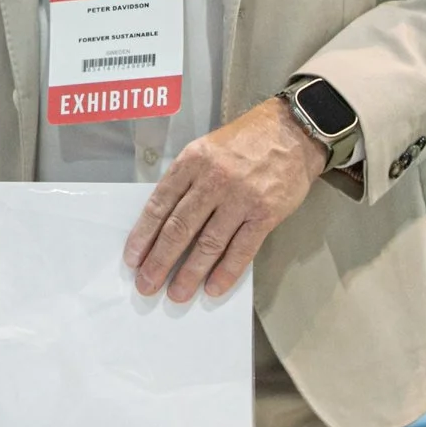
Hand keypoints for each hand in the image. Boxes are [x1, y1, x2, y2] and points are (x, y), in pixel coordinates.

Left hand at [122, 98, 328, 302]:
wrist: (292, 132)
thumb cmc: (244, 142)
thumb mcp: (205, 149)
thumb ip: (186, 180)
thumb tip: (164, 221)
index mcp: (191, 162)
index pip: (160, 204)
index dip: (143, 235)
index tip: (132, 259)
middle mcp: (213, 180)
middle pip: (179, 228)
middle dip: (159, 261)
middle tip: (146, 284)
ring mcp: (240, 198)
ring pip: (208, 243)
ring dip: (189, 273)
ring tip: (176, 294)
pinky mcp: (265, 214)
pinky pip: (242, 249)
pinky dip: (226, 272)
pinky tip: (212, 288)